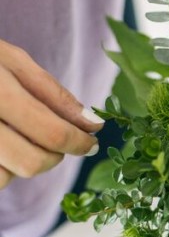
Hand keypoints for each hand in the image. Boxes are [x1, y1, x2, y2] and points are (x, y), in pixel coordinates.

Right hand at [0, 40, 103, 189]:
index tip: (92, 142)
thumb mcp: (9, 58)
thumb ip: (52, 93)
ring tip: (14, 133)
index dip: (79, 142)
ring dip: (20, 163)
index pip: (50, 132)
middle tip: (61, 142)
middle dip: (54, 157)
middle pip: (31, 163)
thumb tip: (91, 123)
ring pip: (4, 178)